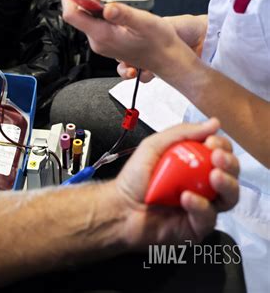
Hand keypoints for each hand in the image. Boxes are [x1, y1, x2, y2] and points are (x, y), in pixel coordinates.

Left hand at [62, 0, 199, 82]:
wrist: (166, 59)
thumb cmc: (159, 44)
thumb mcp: (144, 23)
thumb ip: (124, 15)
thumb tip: (107, 9)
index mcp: (103, 36)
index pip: (73, 16)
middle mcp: (98, 41)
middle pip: (82, 13)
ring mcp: (102, 43)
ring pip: (90, 17)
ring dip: (99, 2)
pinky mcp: (107, 42)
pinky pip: (98, 23)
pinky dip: (103, 10)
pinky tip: (116, 7)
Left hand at [115, 118, 239, 247]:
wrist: (119, 207)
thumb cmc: (134, 180)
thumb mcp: (153, 147)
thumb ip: (181, 133)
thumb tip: (212, 123)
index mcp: (193, 164)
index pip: (219, 153)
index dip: (221, 146)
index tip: (212, 142)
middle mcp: (200, 185)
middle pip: (230, 174)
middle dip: (229, 164)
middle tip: (217, 158)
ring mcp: (201, 206)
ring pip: (229, 197)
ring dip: (226, 184)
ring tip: (214, 176)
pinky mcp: (196, 226)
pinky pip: (209, 217)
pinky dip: (200, 206)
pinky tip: (186, 197)